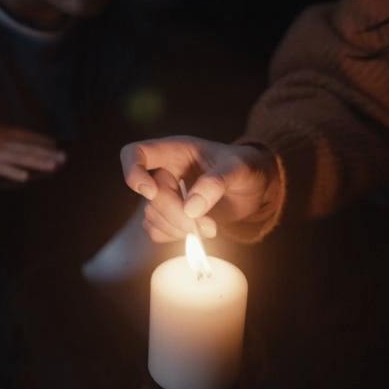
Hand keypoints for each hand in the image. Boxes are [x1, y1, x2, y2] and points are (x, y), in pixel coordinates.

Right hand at [0, 123, 65, 181]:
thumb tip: (0, 129)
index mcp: (1, 133)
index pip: (27, 136)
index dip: (42, 141)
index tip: (56, 144)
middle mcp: (2, 142)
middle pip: (29, 148)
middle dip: (47, 153)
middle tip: (64, 157)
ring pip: (21, 158)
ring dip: (38, 161)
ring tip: (53, 166)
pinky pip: (2, 169)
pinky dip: (13, 172)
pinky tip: (25, 177)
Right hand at [120, 136, 278, 241]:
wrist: (256, 187)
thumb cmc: (246, 167)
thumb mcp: (238, 169)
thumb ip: (215, 183)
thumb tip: (190, 209)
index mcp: (174, 151)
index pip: (135, 153)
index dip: (133, 172)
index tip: (150, 192)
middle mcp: (165, 173)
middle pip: (150, 197)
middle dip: (176, 215)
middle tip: (207, 226)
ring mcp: (166, 196)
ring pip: (152, 217)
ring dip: (178, 229)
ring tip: (210, 229)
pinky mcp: (172, 217)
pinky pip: (158, 232)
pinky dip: (176, 237)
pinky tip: (199, 233)